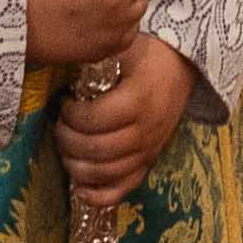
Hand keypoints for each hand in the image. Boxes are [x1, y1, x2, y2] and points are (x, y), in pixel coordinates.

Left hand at [56, 36, 198, 209]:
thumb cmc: (148, 55)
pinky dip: (99, 196)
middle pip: (97, 150)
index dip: (70, 116)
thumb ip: (97, 54)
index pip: (94, 120)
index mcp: (138, 100)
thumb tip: (64, 60)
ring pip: (107, 173)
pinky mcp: (149, 162)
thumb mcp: (125, 46)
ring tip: (67, 148)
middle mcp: (146, 130)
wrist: (182, 68)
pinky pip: (125, 189)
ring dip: (77, 166)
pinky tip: (79, 188)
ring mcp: (149, 150)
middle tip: (60, 126)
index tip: (63, 103)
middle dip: (68, 141)